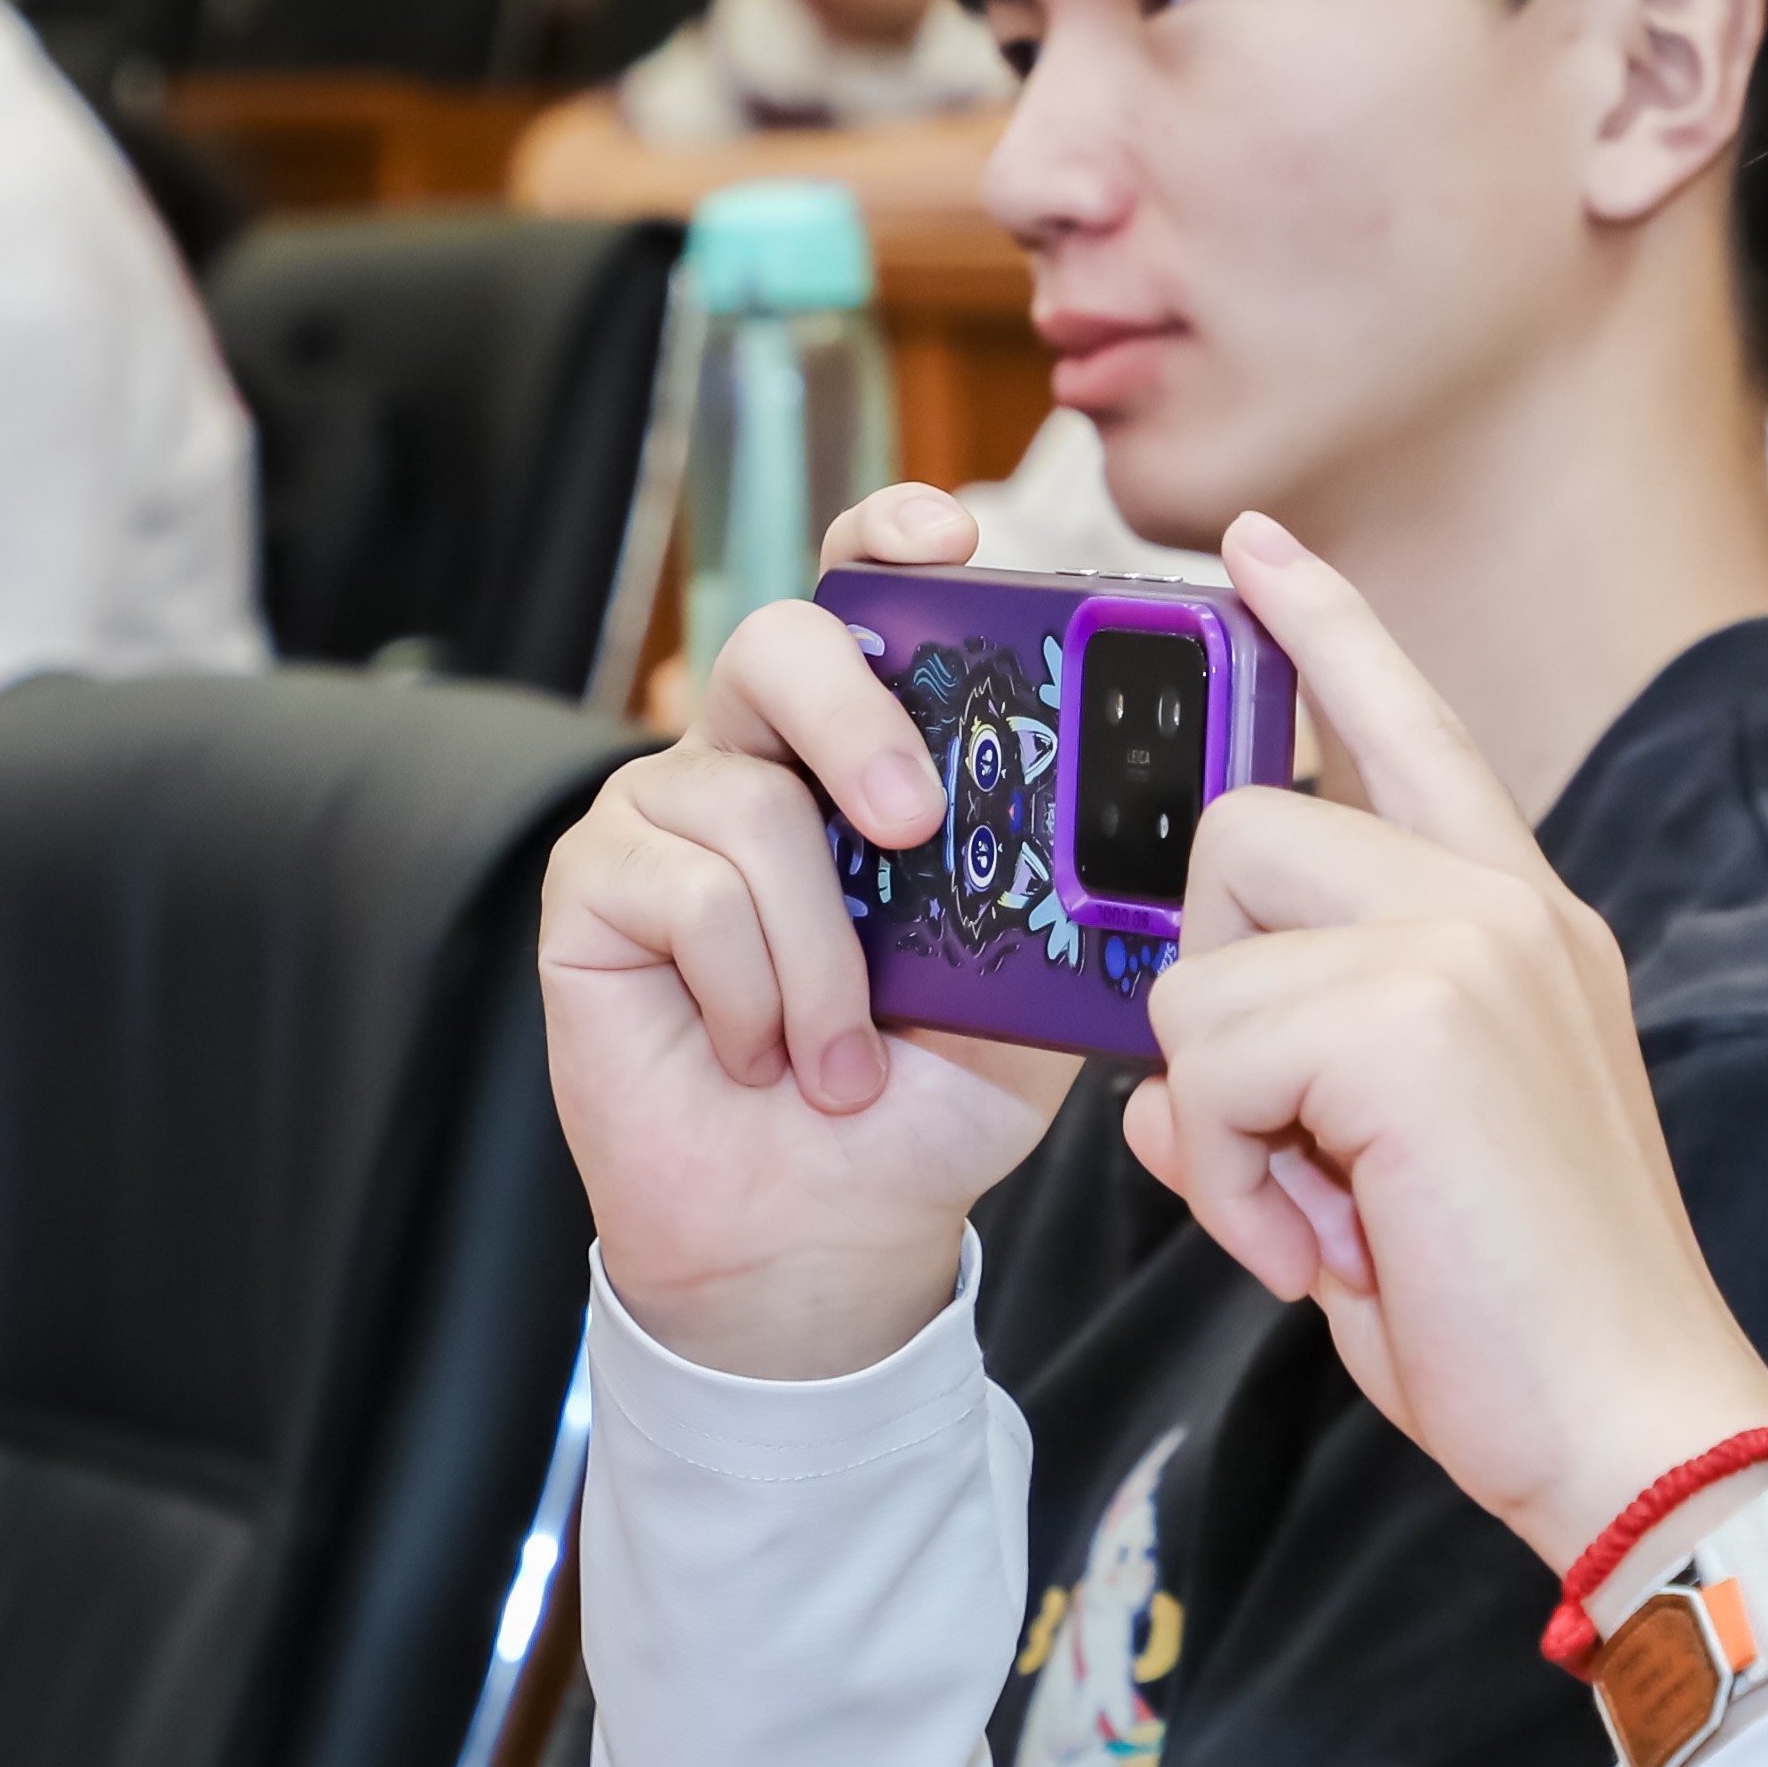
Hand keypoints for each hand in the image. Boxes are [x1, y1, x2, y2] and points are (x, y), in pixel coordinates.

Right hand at [541, 482, 1074, 1376]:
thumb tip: (1174, 801)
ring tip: (842, 1056)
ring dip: (822, 958)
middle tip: (915, 824)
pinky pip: (686, 894)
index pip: (868, 593)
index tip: (951, 537)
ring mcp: (666, 813)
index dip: (894, 537)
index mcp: (871, 749)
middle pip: (784, 643)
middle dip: (857, 717)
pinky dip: (752, 995)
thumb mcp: (1039, 982)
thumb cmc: (930, 1096)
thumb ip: (1075, 881)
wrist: (828, 1229)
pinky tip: (764, 1054)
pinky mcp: (593, 885)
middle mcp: (761, 755)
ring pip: (747, 802)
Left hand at [1123, 517, 1767, 1571]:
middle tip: (1298, 1153)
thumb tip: (1157, 1081)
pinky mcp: (1414, 1015)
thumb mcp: (1388, 1168)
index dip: (1323, 628)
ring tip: (1327, 1215)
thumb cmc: (1520, 1320)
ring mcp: (1468, 947)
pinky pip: (1208, 1055)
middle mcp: (1504, 907)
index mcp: (1523, 924)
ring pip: (1205, 958)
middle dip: (1213, 1003)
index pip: (1410, 728)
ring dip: (1223, 1112)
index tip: (1254, 544)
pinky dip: (1231, 1177)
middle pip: (1236, 838)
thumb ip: (1290, 1080)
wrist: (1637, 1426)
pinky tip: (1329, 1244)